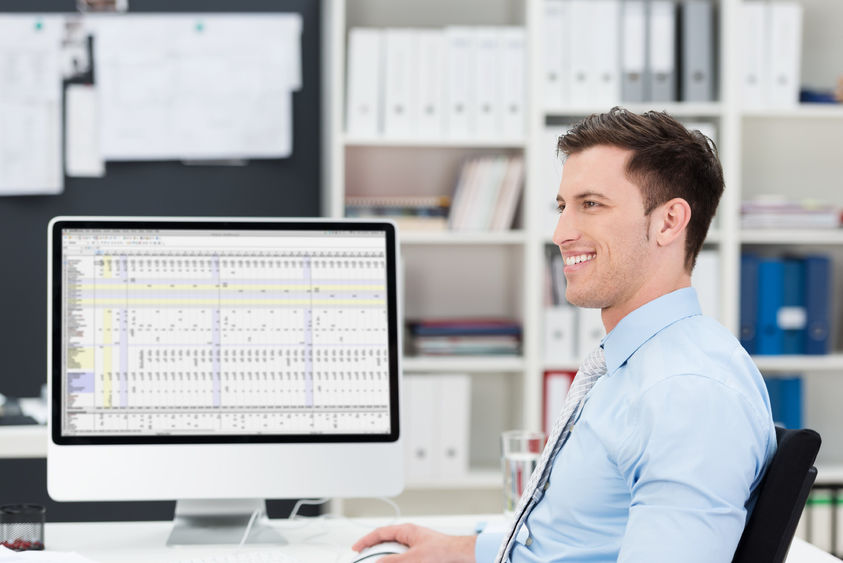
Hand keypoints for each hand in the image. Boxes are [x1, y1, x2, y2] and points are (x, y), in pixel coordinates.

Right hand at [351, 523, 476, 562]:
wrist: (461, 555)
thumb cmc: (443, 551)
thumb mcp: (413, 558)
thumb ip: (393, 561)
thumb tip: (378, 562)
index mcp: (406, 531)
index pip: (380, 532)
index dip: (365, 540)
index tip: (356, 548)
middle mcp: (410, 536)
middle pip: (386, 542)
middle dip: (375, 551)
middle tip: (365, 558)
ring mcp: (415, 545)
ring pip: (395, 551)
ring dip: (387, 558)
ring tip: (380, 561)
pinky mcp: (421, 554)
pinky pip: (404, 557)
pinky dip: (397, 560)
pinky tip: (396, 562)